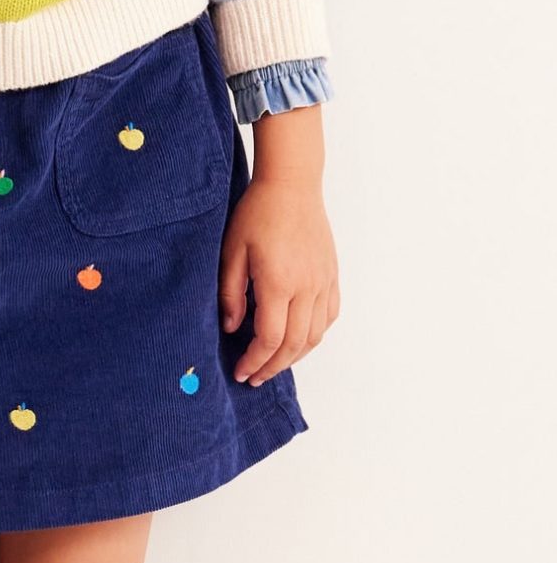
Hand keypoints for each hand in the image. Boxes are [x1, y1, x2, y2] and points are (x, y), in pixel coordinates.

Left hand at [219, 173, 339, 386]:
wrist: (292, 185)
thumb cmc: (257, 214)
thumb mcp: (232, 251)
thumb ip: (231, 293)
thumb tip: (232, 328)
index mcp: (279, 283)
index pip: (270, 338)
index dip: (255, 361)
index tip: (240, 372)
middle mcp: (307, 287)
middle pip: (294, 344)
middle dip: (272, 366)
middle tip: (254, 377)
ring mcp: (324, 282)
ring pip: (315, 335)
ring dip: (294, 356)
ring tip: (273, 363)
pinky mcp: (332, 275)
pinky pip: (329, 316)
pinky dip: (314, 335)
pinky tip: (297, 339)